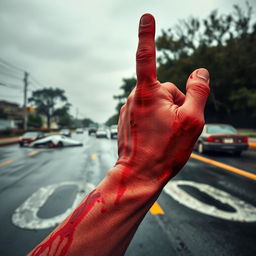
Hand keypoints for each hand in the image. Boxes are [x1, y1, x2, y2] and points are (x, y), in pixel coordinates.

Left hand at [116, 14, 209, 182]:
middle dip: (176, 104)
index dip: (148, 35)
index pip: (147, 57)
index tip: (146, 17)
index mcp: (148, 93)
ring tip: (164, 135)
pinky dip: (156, 121)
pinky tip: (155, 137)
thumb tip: (200, 71)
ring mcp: (129, 108)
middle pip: (166, 90)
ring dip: (167, 114)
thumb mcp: (192, 121)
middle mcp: (134, 97)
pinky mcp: (127, 118)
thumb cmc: (165, 150)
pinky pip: (148, 112)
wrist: (139, 174)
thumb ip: (198, 92)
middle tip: (174, 128)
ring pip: (158, 103)